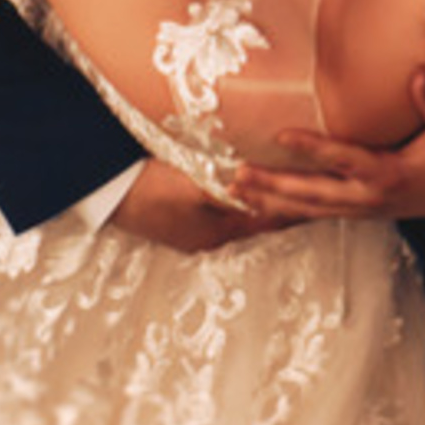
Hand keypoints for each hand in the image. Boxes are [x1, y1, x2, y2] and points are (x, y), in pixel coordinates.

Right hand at [107, 160, 293, 252]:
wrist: (108, 195)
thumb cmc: (149, 188)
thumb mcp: (193, 186)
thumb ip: (228, 191)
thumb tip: (259, 191)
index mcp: (217, 232)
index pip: (268, 221)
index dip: (293, 210)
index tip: (316, 203)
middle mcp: (208, 239)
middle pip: (254, 222)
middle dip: (277, 209)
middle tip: (303, 197)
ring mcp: (192, 235)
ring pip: (235, 220)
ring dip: (253, 207)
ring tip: (274, 194)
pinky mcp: (177, 226)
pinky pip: (216, 216)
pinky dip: (231, 206)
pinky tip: (232, 194)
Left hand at [230, 71, 424, 220]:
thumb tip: (417, 75)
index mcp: (389, 174)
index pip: (344, 159)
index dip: (313, 148)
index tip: (282, 135)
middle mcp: (369, 197)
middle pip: (313, 194)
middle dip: (273, 185)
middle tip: (238, 174)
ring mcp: (361, 209)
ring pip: (308, 209)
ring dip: (271, 200)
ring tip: (236, 189)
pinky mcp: (358, 212)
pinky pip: (315, 213)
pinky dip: (286, 208)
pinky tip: (260, 202)